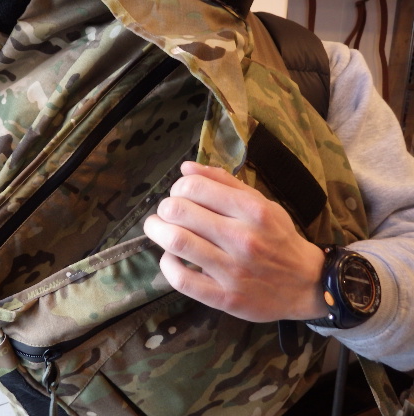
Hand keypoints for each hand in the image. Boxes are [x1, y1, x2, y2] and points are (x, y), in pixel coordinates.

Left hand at [143, 162, 328, 322]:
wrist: (307, 285)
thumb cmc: (279, 239)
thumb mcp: (261, 203)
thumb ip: (224, 183)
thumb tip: (187, 168)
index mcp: (253, 210)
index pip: (195, 187)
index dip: (179, 187)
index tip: (180, 194)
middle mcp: (243, 238)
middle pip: (179, 211)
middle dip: (165, 208)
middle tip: (167, 213)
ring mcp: (233, 270)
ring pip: (176, 242)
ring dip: (157, 231)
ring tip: (159, 229)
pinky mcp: (225, 298)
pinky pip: (181, 279)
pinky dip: (167, 263)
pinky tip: (171, 257)